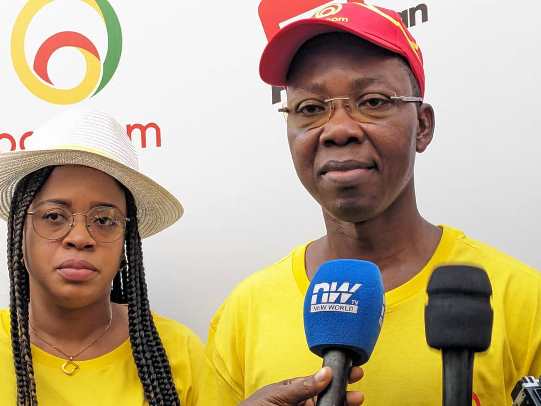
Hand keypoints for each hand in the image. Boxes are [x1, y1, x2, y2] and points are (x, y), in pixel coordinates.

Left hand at [240, 366, 363, 405]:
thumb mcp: (277, 395)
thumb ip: (302, 386)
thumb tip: (325, 372)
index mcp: (295, 390)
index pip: (321, 381)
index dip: (337, 375)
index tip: (353, 371)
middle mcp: (302, 403)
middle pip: (329, 397)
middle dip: (344, 393)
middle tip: (358, 393)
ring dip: (342, 404)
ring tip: (354, 401)